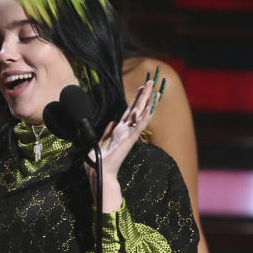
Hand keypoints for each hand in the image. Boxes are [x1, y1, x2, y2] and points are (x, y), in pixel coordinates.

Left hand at [86, 73, 164, 209]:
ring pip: (140, 115)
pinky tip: (150, 107)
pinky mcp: (129, 141)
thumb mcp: (101, 141)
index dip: (136, 98)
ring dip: (147, 101)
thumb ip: (107, 131)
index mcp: (120, 130)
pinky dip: (144, 117)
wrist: (100, 172)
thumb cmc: (100, 160)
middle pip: (137, 108)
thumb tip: (111, 121)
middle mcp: (126, 131)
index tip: (141, 86)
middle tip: (151, 81)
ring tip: (153, 89)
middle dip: (144, 94)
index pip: (130, 110)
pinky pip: (138, 127)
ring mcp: (129, 135)